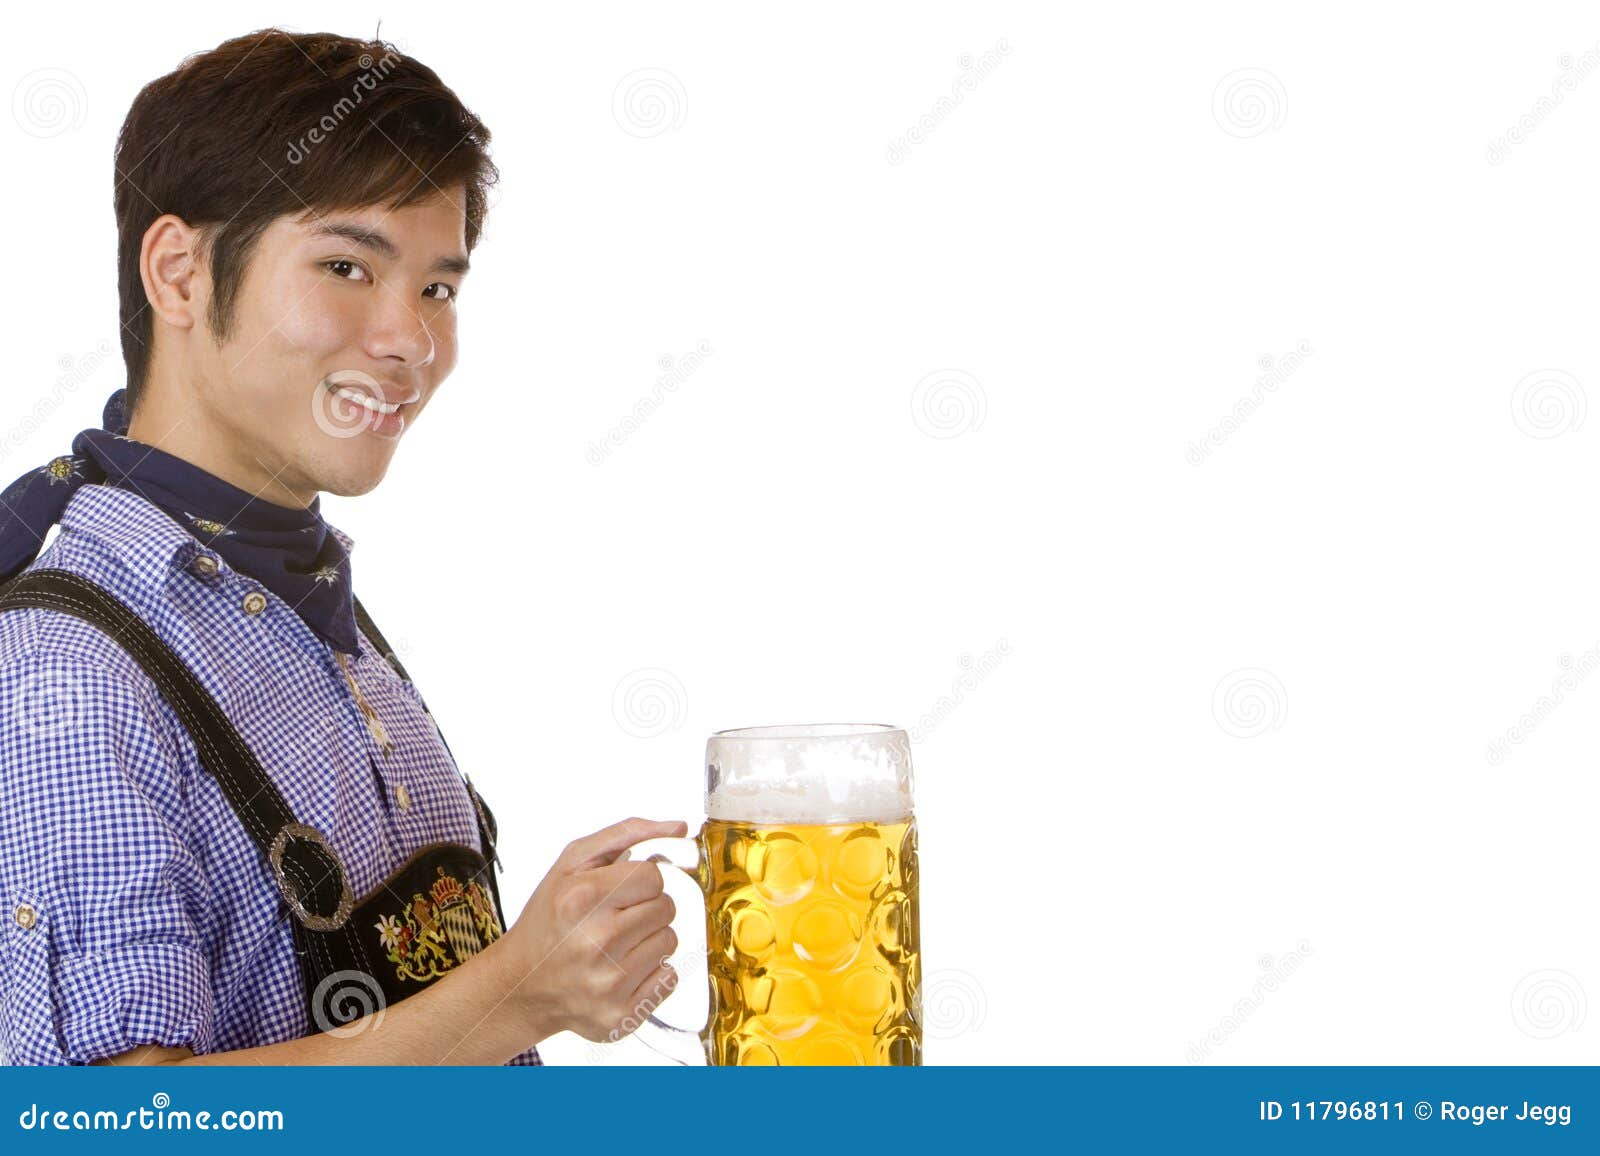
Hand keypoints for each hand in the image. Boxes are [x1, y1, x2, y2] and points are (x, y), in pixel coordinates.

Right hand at [495, 816, 686, 1041]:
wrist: (520, 986)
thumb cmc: (549, 919)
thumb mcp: (572, 864)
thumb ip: (627, 834)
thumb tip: (680, 827)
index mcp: (583, 897)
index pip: (653, 876)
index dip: (640, 881)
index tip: (618, 892)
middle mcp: (596, 941)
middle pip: (666, 908)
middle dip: (646, 908)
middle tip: (614, 919)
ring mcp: (609, 983)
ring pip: (670, 941)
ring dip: (649, 939)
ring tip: (615, 946)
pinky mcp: (620, 1016)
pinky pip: (669, 978)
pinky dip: (651, 974)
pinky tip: (620, 972)